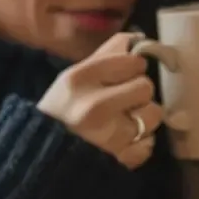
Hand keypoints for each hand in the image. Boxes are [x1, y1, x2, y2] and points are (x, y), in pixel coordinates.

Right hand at [37, 32, 164, 169]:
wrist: (44, 156)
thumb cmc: (61, 111)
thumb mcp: (73, 77)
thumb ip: (105, 56)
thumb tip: (136, 39)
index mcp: (80, 79)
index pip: (132, 62)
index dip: (133, 68)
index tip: (125, 75)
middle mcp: (96, 106)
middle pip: (145, 87)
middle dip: (138, 93)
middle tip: (125, 100)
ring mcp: (110, 136)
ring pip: (153, 114)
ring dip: (144, 118)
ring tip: (125, 121)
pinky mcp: (121, 159)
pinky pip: (149, 143)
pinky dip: (140, 143)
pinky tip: (123, 141)